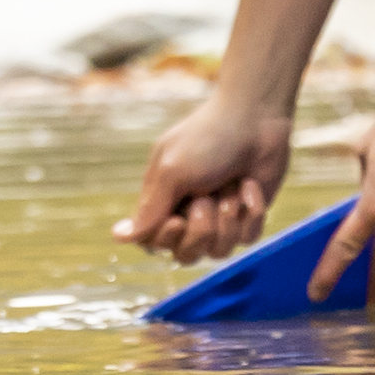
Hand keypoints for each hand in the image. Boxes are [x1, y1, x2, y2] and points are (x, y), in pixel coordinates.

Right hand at [123, 88, 293, 265]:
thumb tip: (118, 238)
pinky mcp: (247, 217)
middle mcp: (187, 213)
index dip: (166, 238)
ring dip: (229, 218)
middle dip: (201, 229)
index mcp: (162, 200)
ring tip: (232, 186)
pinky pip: (247, 238)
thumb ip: (150, 210)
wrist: (256, 120)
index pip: (153, 242)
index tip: (177, 220)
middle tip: (208, 197)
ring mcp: (219, 218)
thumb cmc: (207, 139)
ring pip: (219, 251)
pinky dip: (252, 211)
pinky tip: (250, 186)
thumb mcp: (173, 171)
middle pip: (186, 254)